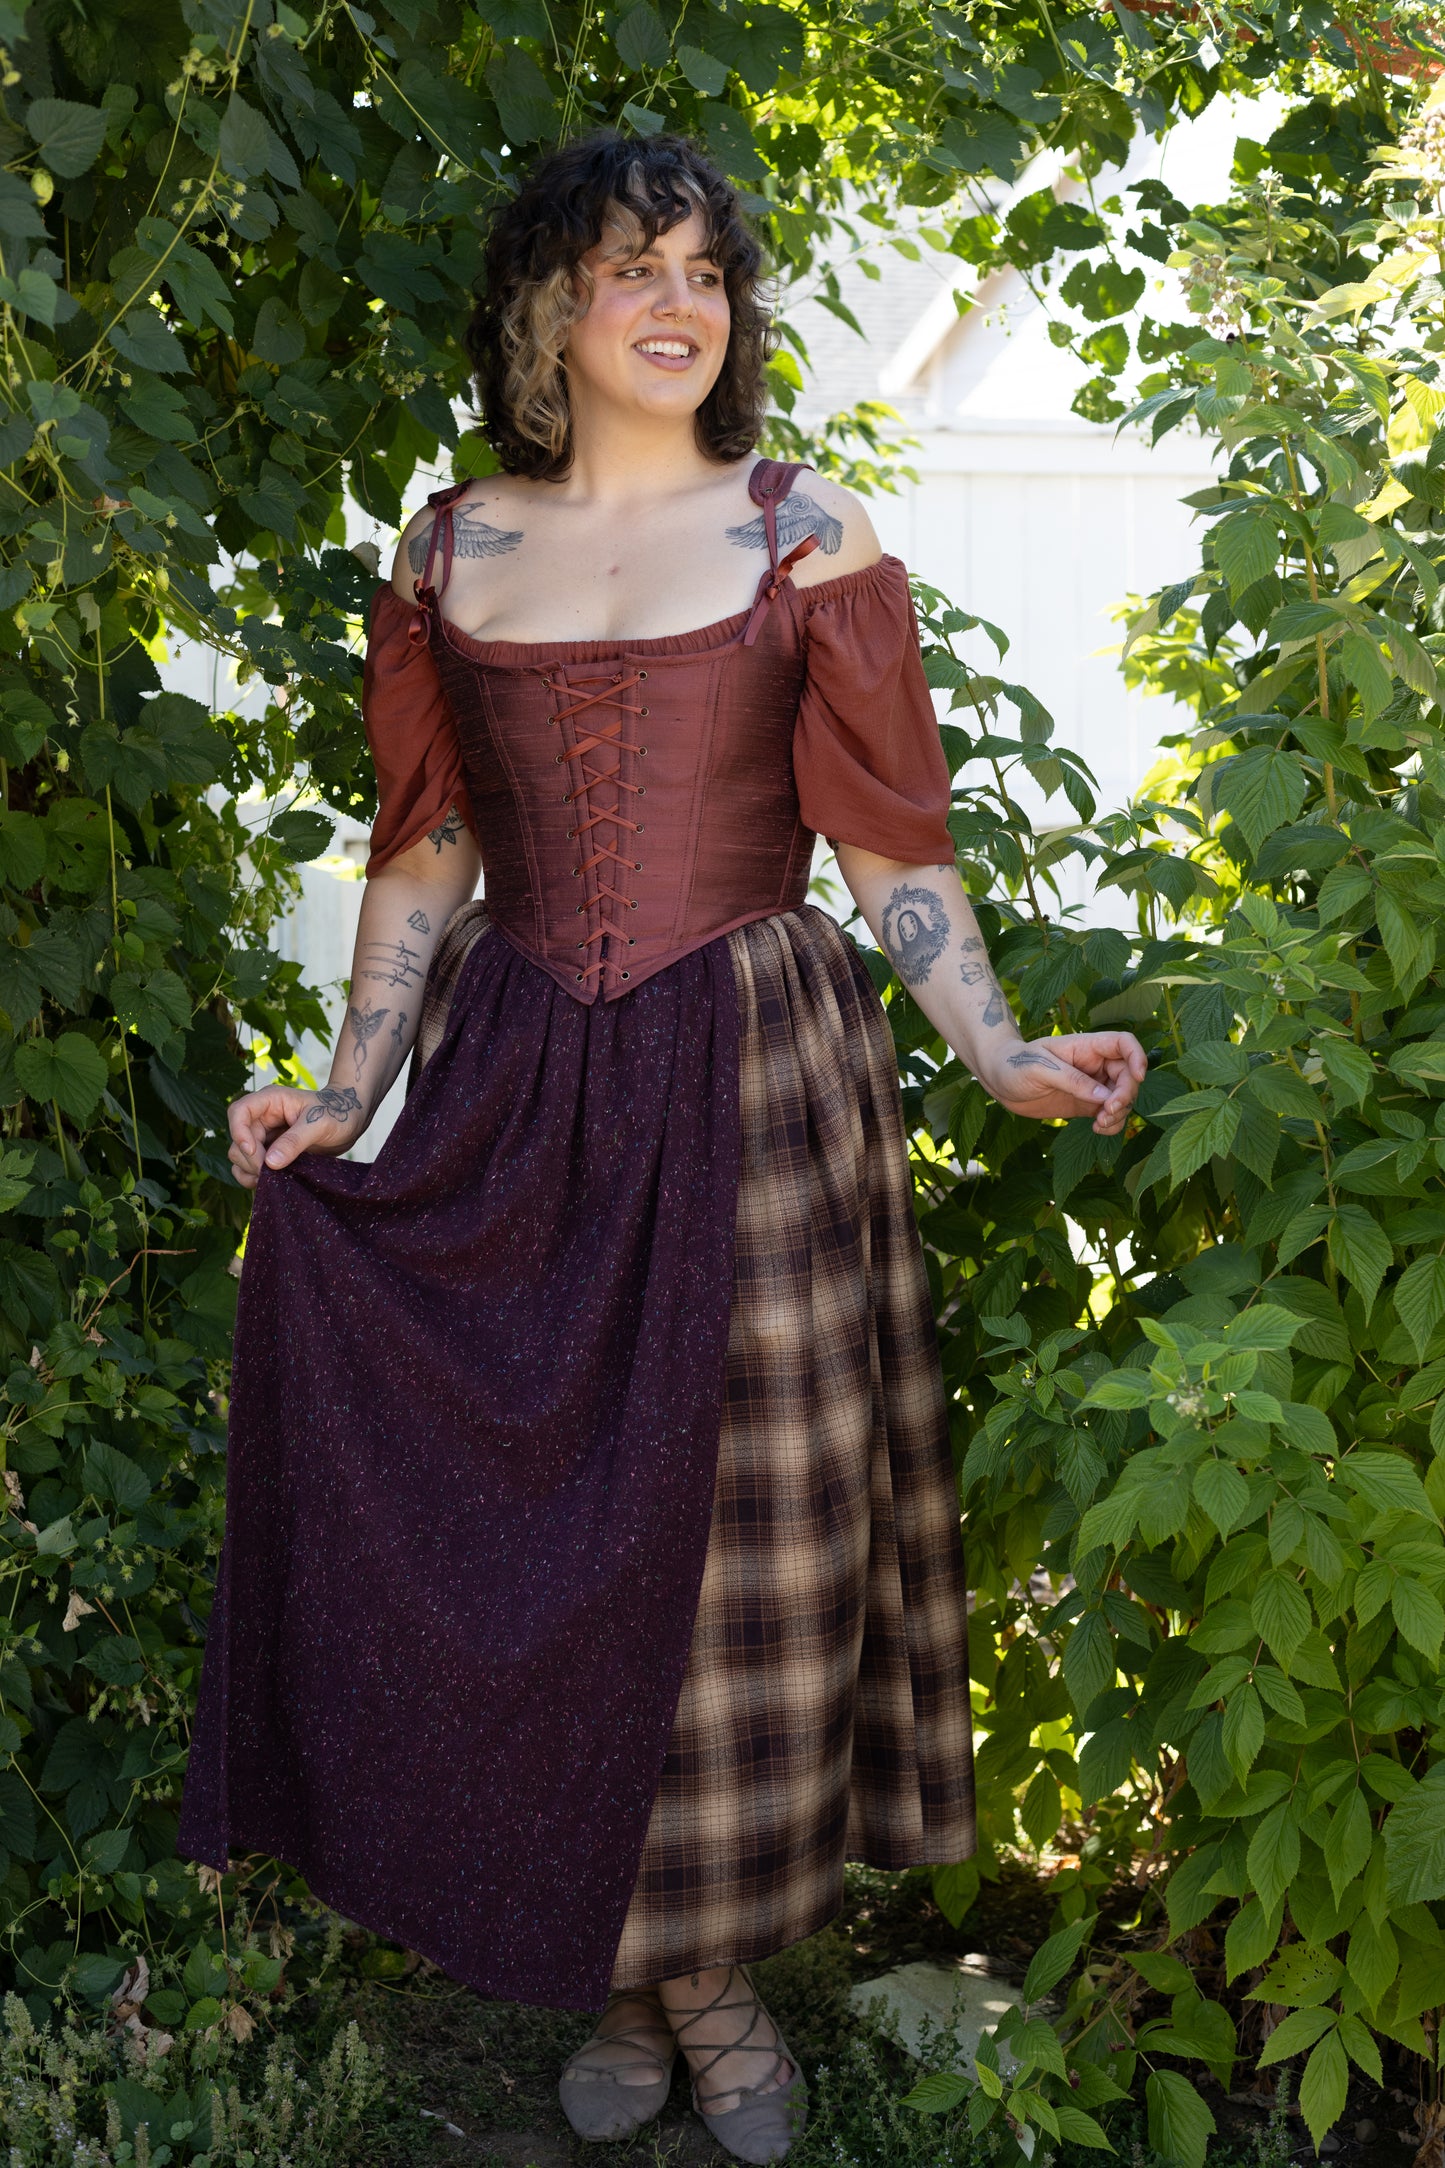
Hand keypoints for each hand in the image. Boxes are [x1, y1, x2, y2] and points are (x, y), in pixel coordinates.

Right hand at [226, 1083, 363, 1189]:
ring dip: (249, 1170)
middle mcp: (263, 1117)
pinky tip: (267, 1183)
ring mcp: (265, 1136)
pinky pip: (249, 1166)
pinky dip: (252, 1177)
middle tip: (271, 1173)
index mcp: (271, 1101)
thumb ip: (294, 1141)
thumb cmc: (337, 1113)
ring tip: (270, 1180)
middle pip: (238, 1139)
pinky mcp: (270, 1152)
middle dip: (251, 1158)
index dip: (239, 1132)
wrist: (351, 1120)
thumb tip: (270, 1162)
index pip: (239, 1111)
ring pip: (240, 1155)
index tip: (253, 1151)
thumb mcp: (319, 1124)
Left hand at [983, 1031, 1146, 1135]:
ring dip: (1119, 1113)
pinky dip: (1111, 1124)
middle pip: (1128, 1075)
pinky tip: (1097, 1129)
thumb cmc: (1015, 1064)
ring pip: (1122, 1098)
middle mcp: (1094, 1065)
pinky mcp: (1086, 1105)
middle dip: (1125, 1095)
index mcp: (1086, 1047)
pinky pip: (1109, 1114)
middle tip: (1107, 1111)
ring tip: (1099, 1124)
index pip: (1124, 1043)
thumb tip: (1105, 1097)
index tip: (1138, 1077)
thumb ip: (1072, 1081)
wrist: (997, 1079)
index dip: (1137, 1057)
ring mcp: (1092, 1086)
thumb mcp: (1040, 1069)